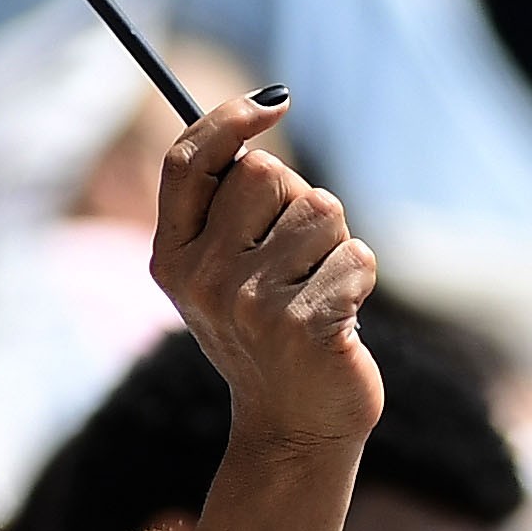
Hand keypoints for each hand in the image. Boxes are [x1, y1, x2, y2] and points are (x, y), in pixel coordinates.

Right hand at [148, 91, 382, 451]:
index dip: (228, 120)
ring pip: (321, 210)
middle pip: (266, 174)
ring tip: (317, 290)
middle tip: (297, 257)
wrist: (294, 427)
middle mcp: (201, 278)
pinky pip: (356, 256)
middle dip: (297, 200)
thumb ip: (230, 203)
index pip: (188, 162)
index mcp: (171, 257)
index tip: (275, 104)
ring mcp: (250, 304)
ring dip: (335, 243)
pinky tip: (340, 317)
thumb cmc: (267, 332)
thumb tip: (262, 112)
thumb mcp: (224, 270)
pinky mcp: (303, 326)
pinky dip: (360, 278)